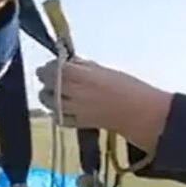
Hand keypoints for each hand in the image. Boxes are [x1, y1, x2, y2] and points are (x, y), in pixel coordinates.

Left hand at [36, 58, 172, 152]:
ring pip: (49, 102)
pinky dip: (56, 113)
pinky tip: (60, 108)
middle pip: (50, 84)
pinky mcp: (78, 124)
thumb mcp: (106, 71)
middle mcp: (77, 93)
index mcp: (86, 77)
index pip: (57, 69)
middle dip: (45, 78)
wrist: (140, 113)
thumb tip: (70, 62)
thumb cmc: (129, 88)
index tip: (53, 63)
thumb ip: (85, 67)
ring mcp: (75, 110)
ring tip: (52, 91)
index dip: (51, 66)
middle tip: (46, 75)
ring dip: (47, 95)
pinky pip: (59, 118)